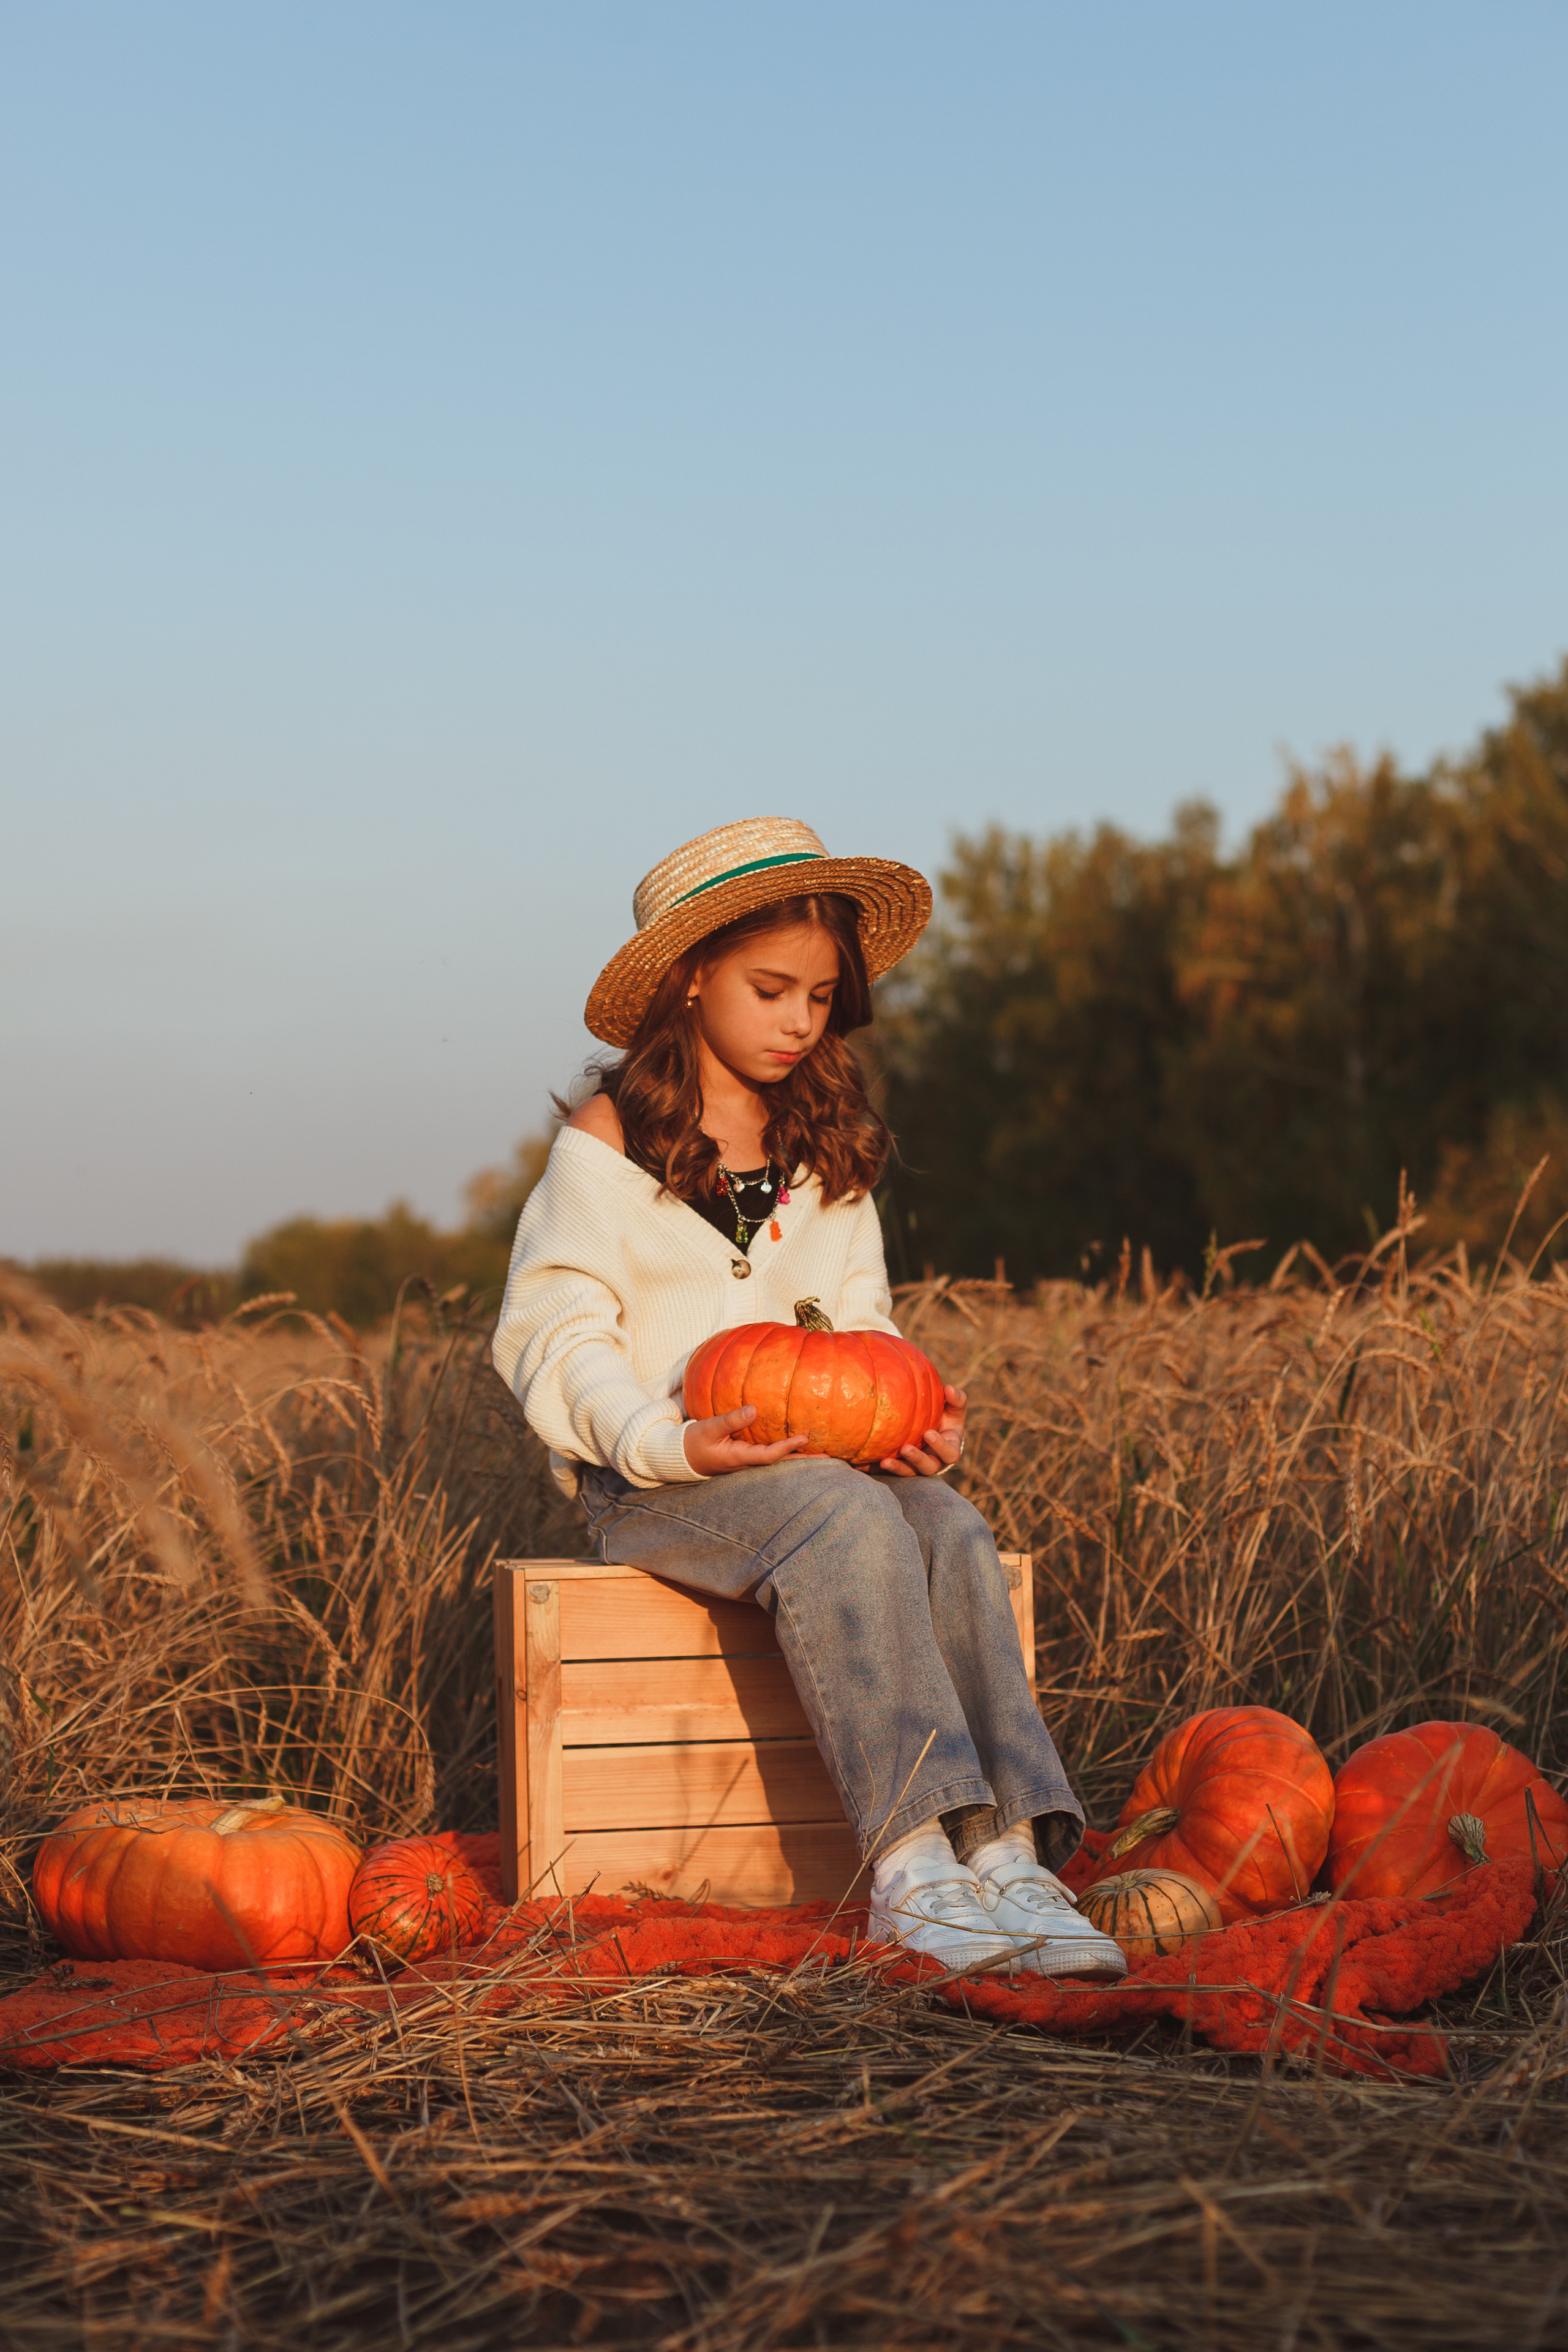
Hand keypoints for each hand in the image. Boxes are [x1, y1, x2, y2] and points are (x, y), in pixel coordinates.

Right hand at [683, 1405, 809, 1476]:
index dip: (787, 1448)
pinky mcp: (746, 1457)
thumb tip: (754, 1409)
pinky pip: (770, 1455)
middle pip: (780, 1463)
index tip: (805, 1438)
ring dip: (798, 1457)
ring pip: (777, 1461)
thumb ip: (730, 1419)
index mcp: (738, 1458)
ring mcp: (747, 1462)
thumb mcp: (709, 1428)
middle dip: (803, 1460)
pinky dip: (785, 1451)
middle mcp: (747, 1463)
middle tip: (828, 1455)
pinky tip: (798, 1446)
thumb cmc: (694, 1441)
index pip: (768, 1456)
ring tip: (821, 1451)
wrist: (683, 1456)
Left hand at [878, 1384, 966, 1476]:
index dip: (940, 1446)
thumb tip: (949, 1388)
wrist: (933, 1432)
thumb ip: (956, 1400)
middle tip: (905, 1448)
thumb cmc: (946, 1418)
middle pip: (928, 1468)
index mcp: (949, 1450)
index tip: (928, 1433)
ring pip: (909, 1472)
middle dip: (917, 1459)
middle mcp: (934, 1462)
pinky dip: (880, 1468)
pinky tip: (868, 1465)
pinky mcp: (903, 1467)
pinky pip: (892, 1470)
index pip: (949, 1454)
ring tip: (885, 1462)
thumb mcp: (954, 1410)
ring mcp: (918, 1467)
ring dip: (898, 1468)